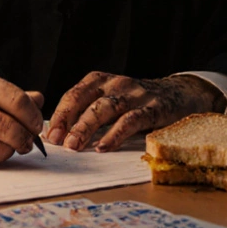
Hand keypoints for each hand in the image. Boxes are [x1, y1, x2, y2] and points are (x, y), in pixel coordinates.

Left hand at [46, 72, 225, 151]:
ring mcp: (135, 94)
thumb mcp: (110, 99)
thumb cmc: (135, 102)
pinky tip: (103, 147)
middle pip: (86, 100)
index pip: (74, 95)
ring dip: (86, 127)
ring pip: (105, 109)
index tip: (48, 133)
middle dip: (68, 121)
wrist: (178, 94)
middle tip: (56, 140)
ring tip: (74, 145)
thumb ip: (88, 112)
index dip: (59, 114)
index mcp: (100, 80)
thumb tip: (59, 134)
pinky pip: (131, 120)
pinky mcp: (153, 107)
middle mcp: (116, 83)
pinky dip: (115, 134)